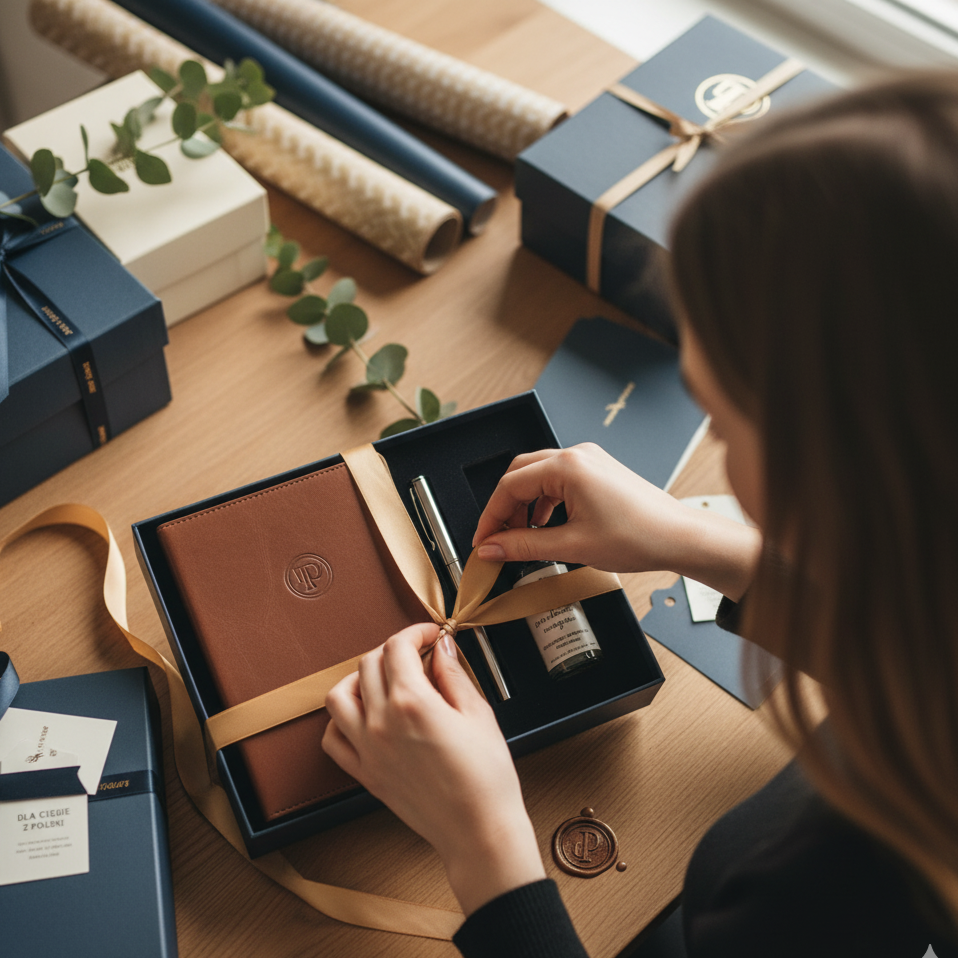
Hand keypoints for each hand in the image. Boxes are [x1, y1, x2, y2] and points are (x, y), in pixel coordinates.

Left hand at [322, 623, 545, 915]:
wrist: (478, 831)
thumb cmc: (486, 778)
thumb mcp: (479, 714)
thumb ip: (454, 675)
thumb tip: (442, 648)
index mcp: (412, 703)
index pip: (398, 647)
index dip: (415, 632)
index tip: (430, 635)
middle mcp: (381, 722)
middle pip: (368, 664)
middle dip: (393, 650)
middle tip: (417, 655)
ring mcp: (368, 750)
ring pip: (339, 696)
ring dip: (358, 679)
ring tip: (384, 679)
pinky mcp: (365, 774)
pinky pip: (333, 739)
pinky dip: (341, 721)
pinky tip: (364, 716)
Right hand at [472, 444, 760, 600]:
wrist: (679, 537)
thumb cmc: (638, 537)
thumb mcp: (571, 546)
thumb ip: (524, 546)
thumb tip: (492, 548)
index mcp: (567, 467)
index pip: (510, 486)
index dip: (491, 516)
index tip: (483, 541)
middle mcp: (576, 455)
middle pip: (520, 474)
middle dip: (505, 508)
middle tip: (497, 539)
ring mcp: (589, 460)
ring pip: (538, 476)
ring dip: (525, 505)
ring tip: (523, 537)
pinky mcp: (598, 470)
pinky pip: (558, 479)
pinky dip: (544, 501)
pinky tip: (546, 525)